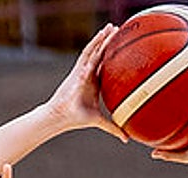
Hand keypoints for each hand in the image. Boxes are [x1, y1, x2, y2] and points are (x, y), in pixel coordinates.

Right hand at [45, 25, 128, 141]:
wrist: (61, 116)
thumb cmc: (76, 118)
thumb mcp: (99, 121)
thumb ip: (113, 127)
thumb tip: (126, 138)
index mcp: (94, 83)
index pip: (105, 66)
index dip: (113, 55)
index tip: (123, 46)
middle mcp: (88, 74)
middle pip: (100, 55)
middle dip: (108, 42)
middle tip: (119, 30)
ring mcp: (82, 71)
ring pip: (94, 51)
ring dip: (102, 39)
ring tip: (110, 27)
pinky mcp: (77, 70)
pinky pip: (87, 54)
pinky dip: (94, 45)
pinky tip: (101, 36)